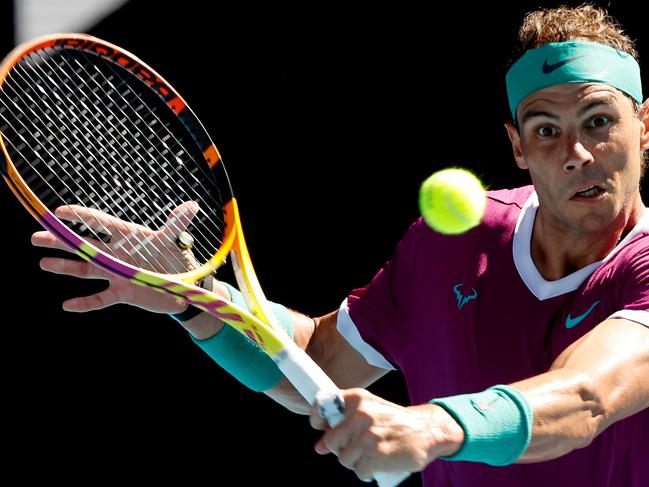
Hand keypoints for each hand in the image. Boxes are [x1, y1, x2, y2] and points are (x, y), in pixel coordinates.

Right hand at [32, 202, 201, 313]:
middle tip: (36, 235)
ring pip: (86, 269)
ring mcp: (117, 273)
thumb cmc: (178, 258)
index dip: (80, 217)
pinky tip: (68, 306)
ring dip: (65, 267)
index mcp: (127, 237)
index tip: (58, 212)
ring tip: (43, 263)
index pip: (100, 223)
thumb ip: (178, 224)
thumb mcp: (175, 242)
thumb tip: (192, 206)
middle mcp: (117, 253)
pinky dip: (85, 303)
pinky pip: (100, 299)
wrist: (184, 287)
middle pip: (84, 245)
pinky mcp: (122, 292)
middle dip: (61, 241)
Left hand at [310, 388, 463, 481]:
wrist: (428, 430)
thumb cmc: (396, 421)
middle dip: (341, 449)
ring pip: (344, 459)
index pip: (322, 406)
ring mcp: (368, 436)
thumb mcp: (372, 408)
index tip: (322, 428)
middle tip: (358, 446)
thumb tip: (319, 447)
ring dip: (356, 462)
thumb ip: (346, 421)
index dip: (317, 421)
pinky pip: (359, 471)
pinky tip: (377, 464)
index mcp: (357, 398)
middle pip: (331, 441)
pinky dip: (366, 472)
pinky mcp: (376, 456)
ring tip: (371, 454)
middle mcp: (360, 415)